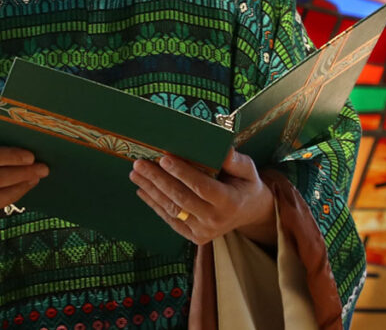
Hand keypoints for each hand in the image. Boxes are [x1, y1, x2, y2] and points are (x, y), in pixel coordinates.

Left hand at [129, 149, 276, 245]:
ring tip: (135, 174)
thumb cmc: (245, 184)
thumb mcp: (247, 169)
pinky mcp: (194, 237)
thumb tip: (222, 148)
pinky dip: (155, 205)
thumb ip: (234, 160)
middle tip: (140, 163)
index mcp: (230, 202)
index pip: (202, 187)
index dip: (182, 173)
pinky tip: (142, 190)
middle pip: (181, 198)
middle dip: (158, 180)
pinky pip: (171, 220)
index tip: (164, 158)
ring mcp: (204, 231)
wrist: (249, 213)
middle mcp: (215, 220)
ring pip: (173, 210)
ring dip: (151, 191)